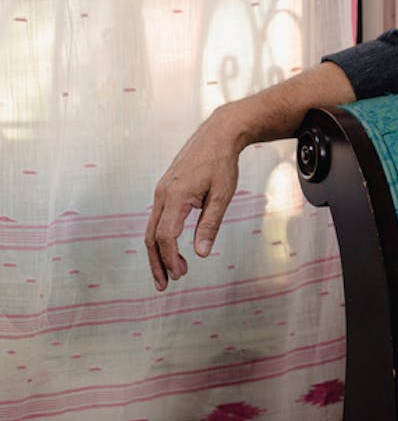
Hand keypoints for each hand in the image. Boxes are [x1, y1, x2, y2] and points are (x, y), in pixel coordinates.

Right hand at [145, 112, 243, 291]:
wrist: (216, 135)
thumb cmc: (222, 164)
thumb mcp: (223, 195)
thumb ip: (210, 224)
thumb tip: (201, 254)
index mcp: (176, 196)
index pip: (166, 236)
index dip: (170, 258)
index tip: (180, 275)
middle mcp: (162, 194)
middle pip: (152, 236)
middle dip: (156, 263)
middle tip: (164, 285)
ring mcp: (161, 191)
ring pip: (151, 228)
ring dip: (157, 253)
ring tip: (167, 273)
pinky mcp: (165, 190)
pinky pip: (157, 218)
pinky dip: (160, 238)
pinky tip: (170, 250)